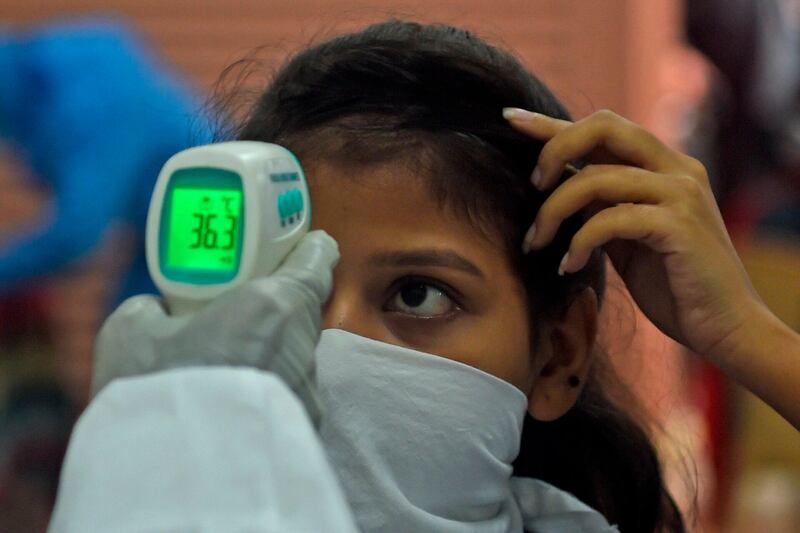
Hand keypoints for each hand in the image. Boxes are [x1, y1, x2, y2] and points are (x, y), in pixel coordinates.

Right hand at [91, 230, 338, 424]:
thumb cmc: (160, 387)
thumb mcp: (132, 333)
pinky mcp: (300, 429)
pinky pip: (283, 398)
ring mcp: (306, 390)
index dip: (311, 251)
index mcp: (274, 306)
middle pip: (300, 314)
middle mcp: (302, 346)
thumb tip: (154, 312)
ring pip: (291, 359)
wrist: (177, 467)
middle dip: (272, 311)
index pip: (316, 263)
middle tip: (236, 311)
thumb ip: (152, 310)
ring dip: (266, 356)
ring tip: (222, 366)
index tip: (307, 246)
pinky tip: (228, 403)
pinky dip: (262, 394)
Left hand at [504, 108, 763, 361]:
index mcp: (664, 166)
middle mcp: (676, 169)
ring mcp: (681, 194)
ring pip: (596, 177)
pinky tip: (568, 265)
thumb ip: (602, 208)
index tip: (511, 119)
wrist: (725, 327)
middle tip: (531, 186)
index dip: (554, 124)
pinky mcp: (679, 226)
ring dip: (553, 211)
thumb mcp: (627, 238)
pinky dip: (579, 241)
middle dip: (554, 149)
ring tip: (536, 242)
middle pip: (603, 127)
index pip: (603, 129)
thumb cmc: (673, 284)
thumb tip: (556, 189)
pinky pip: (610, 219)